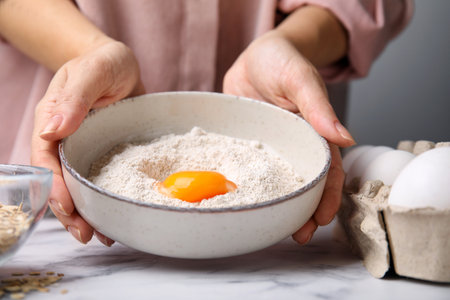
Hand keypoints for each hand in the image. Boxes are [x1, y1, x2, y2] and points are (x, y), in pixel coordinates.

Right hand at [31, 40, 144, 244]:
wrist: (121, 65)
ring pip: (79, 187)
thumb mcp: (92, 71)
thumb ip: (73, 98)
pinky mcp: (105, 154)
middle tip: (86, 233)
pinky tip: (115, 217)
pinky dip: (105, 200)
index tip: (67, 206)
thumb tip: (51, 132)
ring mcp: (85, 149)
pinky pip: (101, 180)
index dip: (53, 185)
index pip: (46, 159)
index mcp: (53, 120)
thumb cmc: (104, 62)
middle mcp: (66, 140)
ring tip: (103, 235)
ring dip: (88, 213)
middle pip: (60, 181)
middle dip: (69, 210)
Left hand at [223, 30, 352, 244]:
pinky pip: (248, 168)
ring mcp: (270, 147)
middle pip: (302, 182)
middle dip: (303, 211)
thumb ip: (319, 106)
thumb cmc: (282, 61)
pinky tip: (242, 200)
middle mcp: (293, 145)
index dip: (327, 196)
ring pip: (276, 181)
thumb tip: (346, 138)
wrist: (254, 57)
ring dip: (278, 203)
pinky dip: (249, 186)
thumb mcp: (300, 78)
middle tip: (297, 235)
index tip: (321, 219)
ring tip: (271, 227)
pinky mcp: (248, 145)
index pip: (325, 170)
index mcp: (313, 132)